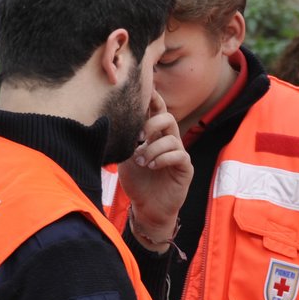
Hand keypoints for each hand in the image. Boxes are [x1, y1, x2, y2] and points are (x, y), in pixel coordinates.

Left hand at [119, 93, 191, 239]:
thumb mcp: (125, 158)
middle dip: (152, 123)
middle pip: (168, 118)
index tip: (146, 90)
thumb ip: (124, 140)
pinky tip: (152, 166)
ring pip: (171, 138)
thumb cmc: (137, 182)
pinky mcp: (185, 168)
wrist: (147, 208)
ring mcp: (178, 154)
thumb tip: (113, 121)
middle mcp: (168, 141)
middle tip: (138, 137)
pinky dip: (162, 158)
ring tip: (142, 162)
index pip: (156, 111)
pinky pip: (178, 155)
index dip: (153, 99)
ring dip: (153, 149)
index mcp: (154, 135)